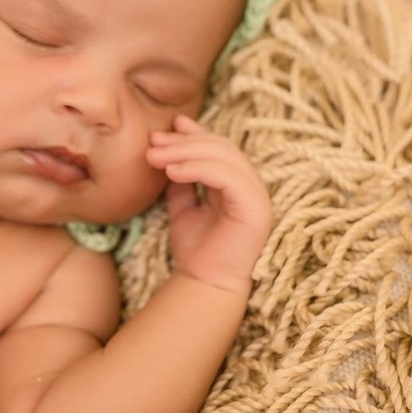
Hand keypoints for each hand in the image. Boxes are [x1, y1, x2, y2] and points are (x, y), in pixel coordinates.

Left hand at [146, 115, 271, 293]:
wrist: (203, 284)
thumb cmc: (195, 250)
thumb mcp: (182, 205)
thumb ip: (181, 179)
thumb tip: (167, 148)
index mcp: (238, 184)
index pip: (219, 148)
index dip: (194, 134)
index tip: (166, 128)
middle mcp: (252, 186)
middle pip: (221, 148)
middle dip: (184, 141)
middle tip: (153, 143)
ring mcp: (258, 196)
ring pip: (224, 158)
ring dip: (186, 152)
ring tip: (155, 156)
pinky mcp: (256, 207)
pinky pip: (227, 177)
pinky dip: (198, 169)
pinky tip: (172, 172)